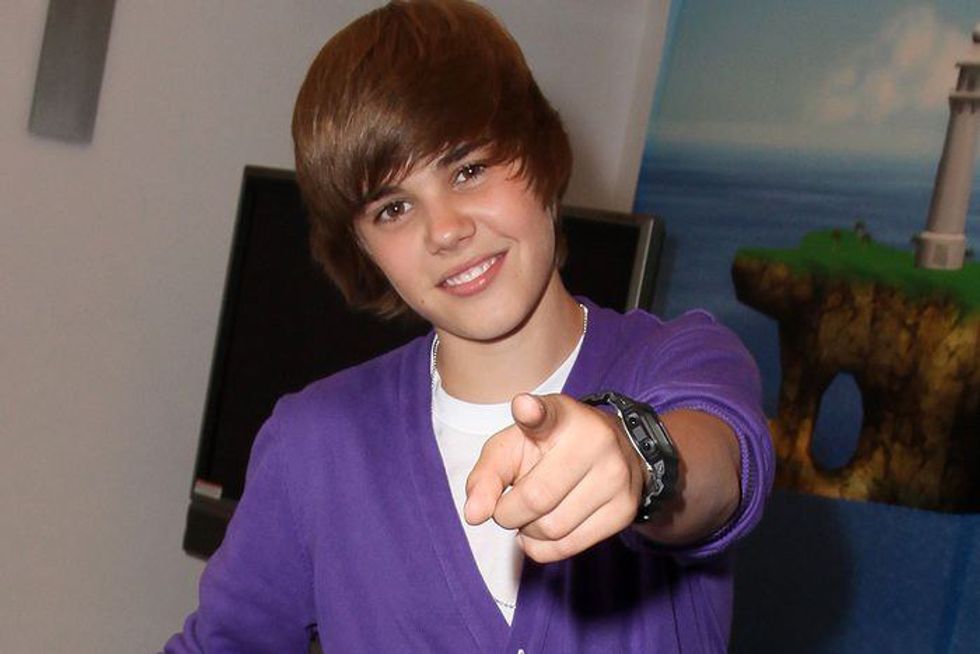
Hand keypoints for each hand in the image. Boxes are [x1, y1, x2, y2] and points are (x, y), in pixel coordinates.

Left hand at [464, 393, 646, 562]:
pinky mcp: (625, 509)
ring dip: (528, 532)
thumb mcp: (512, 449)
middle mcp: (594, 440)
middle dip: (508, 513)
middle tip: (508, 507)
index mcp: (561, 416)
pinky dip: (543, 548)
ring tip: (532, 514)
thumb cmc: (549, 449)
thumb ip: (486, 476)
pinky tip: (542, 530)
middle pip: (536, 499)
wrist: (610, 454)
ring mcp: (615, 475)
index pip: (546, 414)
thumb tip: (474, 515)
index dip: (532, 412)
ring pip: (552, 528)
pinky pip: (569, 547)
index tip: (524, 407)